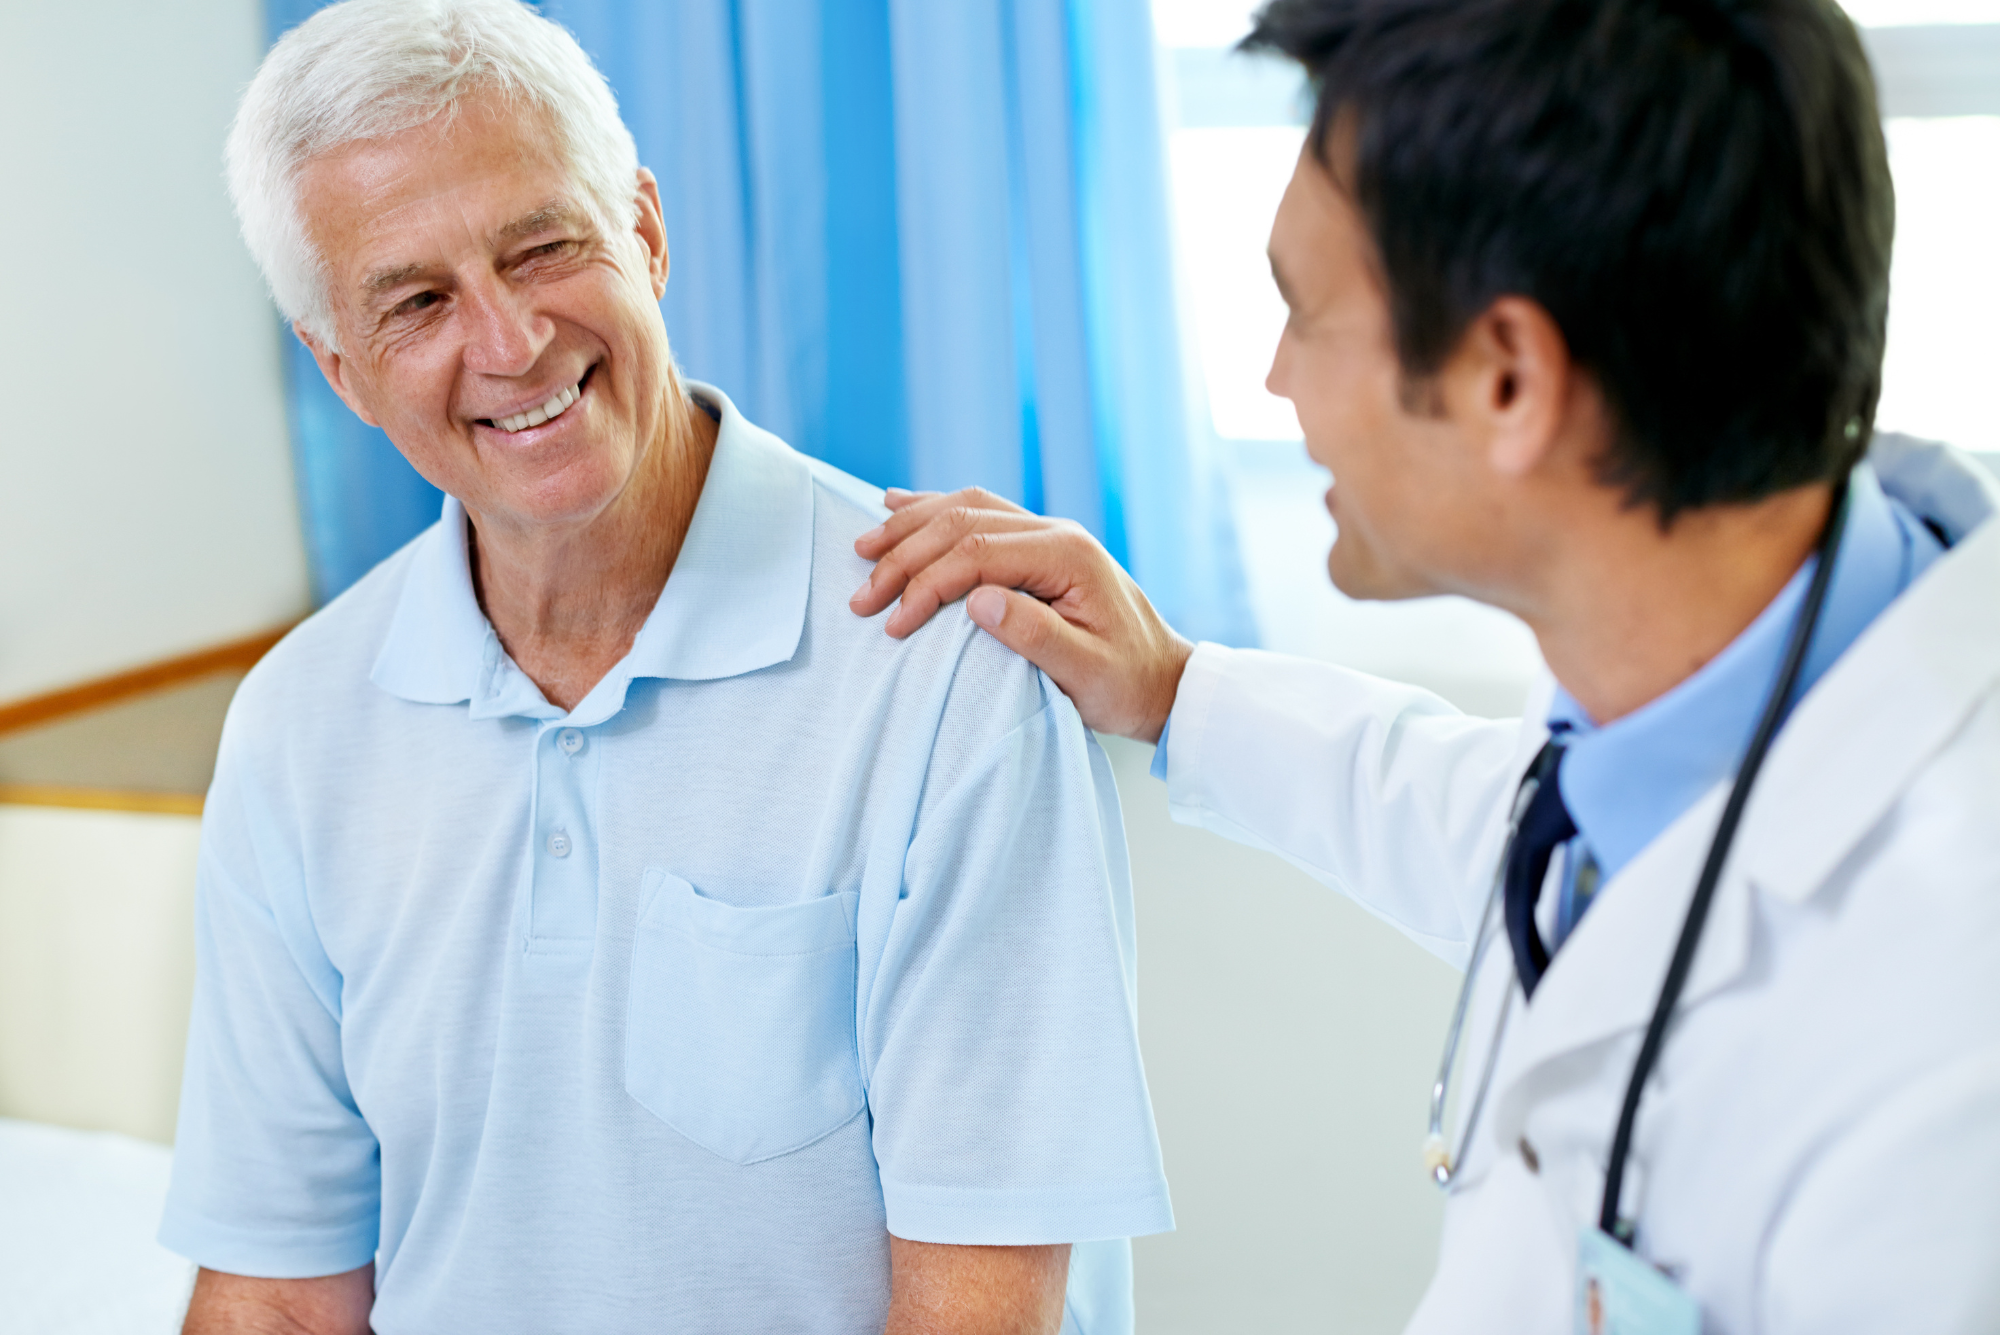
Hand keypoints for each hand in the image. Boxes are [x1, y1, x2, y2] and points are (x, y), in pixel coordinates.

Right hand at [850, 488, 1193, 741]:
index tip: (892, 625)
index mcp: (1066, 555)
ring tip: (865, 549)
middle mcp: (1055, 531)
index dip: (925, 585)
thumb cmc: (1127, 684)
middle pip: (962, 524)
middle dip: (905, 557)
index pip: (976, 554)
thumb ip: (1035, 636)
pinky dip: (934, 510)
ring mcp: (1047, 533)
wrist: (1165, 680)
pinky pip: (979, 513)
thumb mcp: (1087, 674)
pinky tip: (899, 505)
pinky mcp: (1038, 544)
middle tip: (862, 597)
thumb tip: (976, 600)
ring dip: (911, 526)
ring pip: (966, 508)